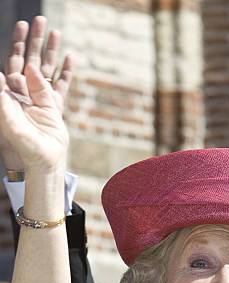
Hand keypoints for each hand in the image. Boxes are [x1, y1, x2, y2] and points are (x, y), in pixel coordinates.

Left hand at [0, 16, 72, 170]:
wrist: (45, 162)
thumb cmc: (26, 147)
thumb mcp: (12, 124)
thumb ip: (6, 102)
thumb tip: (0, 75)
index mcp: (12, 95)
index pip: (12, 63)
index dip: (16, 45)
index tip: (20, 28)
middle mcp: (25, 93)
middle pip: (29, 60)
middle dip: (34, 41)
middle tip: (38, 20)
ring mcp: (41, 98)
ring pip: (46, 68)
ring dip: (50, 51)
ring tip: (55, 31)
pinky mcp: (55, 106)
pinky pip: (61, 84)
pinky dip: (65, 71)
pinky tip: (69, 57)